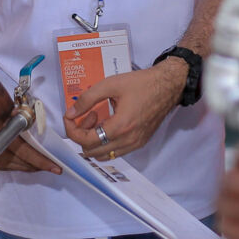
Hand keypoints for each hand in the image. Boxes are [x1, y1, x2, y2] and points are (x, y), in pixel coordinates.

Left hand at [63, 59, 186, 159]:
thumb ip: (87, 98)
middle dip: (82, 134)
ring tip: (97, 119)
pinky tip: (108, 123)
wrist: (168, 86)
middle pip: (92, 151)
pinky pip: (115, 151)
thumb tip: (71, 112)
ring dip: (93, 141)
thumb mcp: (110, 84)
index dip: (72, 129)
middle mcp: (128, 141)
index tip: (70, 116)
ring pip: (103, 155)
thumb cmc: (141, 83)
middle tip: (87, 114)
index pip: (86, 141)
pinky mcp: (140, 143)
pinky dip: (105, 142)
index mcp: (120, 127)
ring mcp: (135, 144)